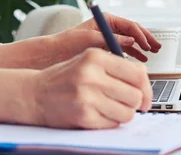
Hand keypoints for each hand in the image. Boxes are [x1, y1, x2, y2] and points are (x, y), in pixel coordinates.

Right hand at [29, 48, 151, 128]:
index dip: (147, 87)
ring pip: (128, 112)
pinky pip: (113, 124)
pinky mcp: (83, 115)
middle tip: (128, 104)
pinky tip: (98, 114)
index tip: (145, 95)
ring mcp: (87, 96)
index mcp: (95, 57)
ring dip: (123, 114)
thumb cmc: (63, 78)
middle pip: (136, 95)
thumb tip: (144, 83)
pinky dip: (110, 122)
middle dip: (136, 103)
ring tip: (110, 108)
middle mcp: (91, 74)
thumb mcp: (86, 62)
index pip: (138, 72)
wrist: (34, 93)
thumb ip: (114, 67)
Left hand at [58, 13, 161, 61]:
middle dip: (146, 39)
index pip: (129, 25)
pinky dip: (133, 54)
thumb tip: (131, 42)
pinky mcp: (105, 48)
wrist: (53, 54)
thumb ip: (111, 39)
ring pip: (130, 41)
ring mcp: (107, 38)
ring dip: (141, 47)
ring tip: (151, 54)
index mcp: (105, 20)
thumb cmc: (68, 43)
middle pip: (133, 31)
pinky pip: (124, 49)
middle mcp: (108, 27)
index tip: (148, 45)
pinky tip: (140, 59)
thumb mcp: (90, 39)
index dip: (141, 35)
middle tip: (157, 48)